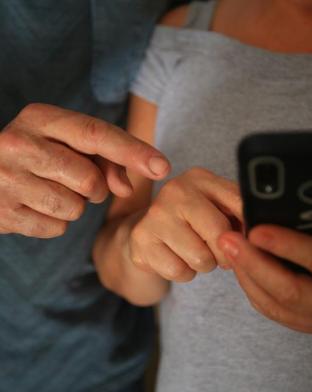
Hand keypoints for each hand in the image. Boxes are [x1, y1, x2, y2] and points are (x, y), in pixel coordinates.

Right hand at [0, 103, 169, 237]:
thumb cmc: (40, 156)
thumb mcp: (69, 144)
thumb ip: (107, 159)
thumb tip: (127, 188)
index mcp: (41, 118)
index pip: (97, 134)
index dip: (134, 151)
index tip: (163, 166)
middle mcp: (19, 143)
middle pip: (91, 179)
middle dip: (96, 187)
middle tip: (75, 180)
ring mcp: (6, 179)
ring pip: (75, 207)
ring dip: (76, 204)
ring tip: (52, 190)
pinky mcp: (2, 213)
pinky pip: (57, 228)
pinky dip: (57, 221)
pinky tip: (38, 205)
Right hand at [123, 167, 242, 281]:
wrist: (148, 234)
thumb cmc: (191, 222)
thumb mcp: (217, 209)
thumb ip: (240, 215)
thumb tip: (260, 234)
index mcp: (200, 178)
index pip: (240, 204)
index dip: (249, 230)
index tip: (249, 242)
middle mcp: (176, 190)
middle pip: (221, 234)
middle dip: (225, 253)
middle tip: (219, 252)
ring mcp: (156, 214)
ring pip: (201, 258)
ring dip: (205, 264)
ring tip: (196, 253)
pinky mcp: (141, 239)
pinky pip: (179, 271)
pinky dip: (185, 272)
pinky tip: (178, 258)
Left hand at [218, 218, 311, 339]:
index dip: (288, 246)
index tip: (257, 229)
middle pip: (289, 292)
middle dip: (253, 264)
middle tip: (228, 239)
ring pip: (275, 306)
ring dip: (247, 276)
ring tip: (228, 248)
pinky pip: (275, 312)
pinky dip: (253, 289)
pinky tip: (242, 268)